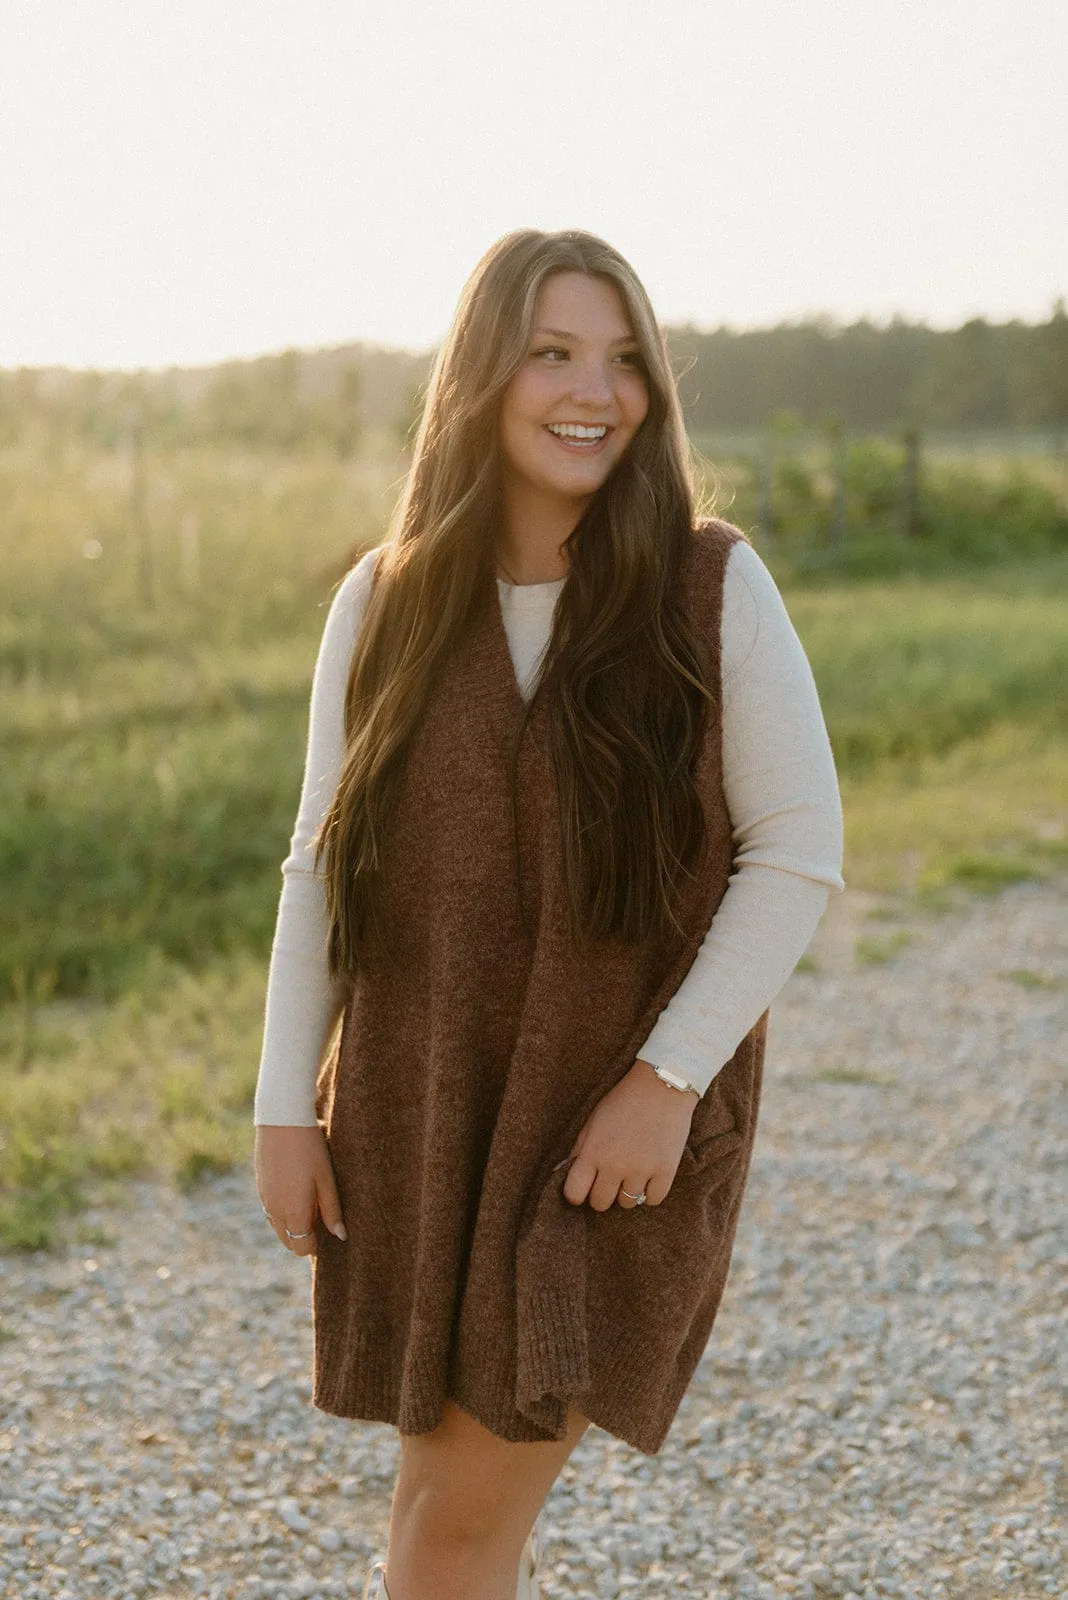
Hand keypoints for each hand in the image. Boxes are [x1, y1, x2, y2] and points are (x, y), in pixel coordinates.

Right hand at [254, 1125, 346, 1255]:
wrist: (282, 1120)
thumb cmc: (311, 1150)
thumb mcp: (327, 1180)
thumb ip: (332, 1210)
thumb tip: (341, 1236)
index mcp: (293, 1213)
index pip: (302, 1247)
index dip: (316, 1247)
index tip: (328, 1237)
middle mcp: (275, 1211)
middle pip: (288, 1241)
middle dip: (303, 1238)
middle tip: (321, 1221)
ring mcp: (264, 1198)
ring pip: (277, 1226)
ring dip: (292, 1224)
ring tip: (311, 1205)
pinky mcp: (260, 1185)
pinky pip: (270, 1210)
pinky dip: (283, 1211)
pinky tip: (296, 1192)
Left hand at [561, 1059, 697, 1210]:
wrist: (662, 1085)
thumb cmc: (624, 1100)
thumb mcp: (594, 1120)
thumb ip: (580, 1149)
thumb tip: (565, 1172)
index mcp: (593, 1152)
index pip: (574, 1194)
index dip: (576, 1194)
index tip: (583, 1187)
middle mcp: (615, 1166)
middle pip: (600, 1203)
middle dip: (602, 1194)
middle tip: (610, 1179)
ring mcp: (641, 1171)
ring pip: (627, 1204)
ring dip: (627, 1192)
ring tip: (632, 1172)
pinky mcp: (666, 1172)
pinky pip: (652, 1200)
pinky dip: (650, 1192)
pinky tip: (649, 1175)